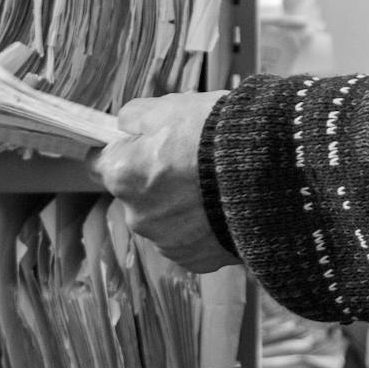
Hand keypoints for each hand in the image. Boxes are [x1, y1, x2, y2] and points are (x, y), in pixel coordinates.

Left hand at [89, 91, 239, 273]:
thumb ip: (136, 116)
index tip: (145, 145)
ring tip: (216, 184)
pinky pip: (192, 240)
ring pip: (165, 220)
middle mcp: (136, 215)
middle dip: (156, 180)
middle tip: (191, 161)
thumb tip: (125, 124)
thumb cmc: (214, 135)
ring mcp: (167, 243)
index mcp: (122, 175)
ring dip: (181, 206)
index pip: (101, 164)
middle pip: (136, 194)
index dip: (125, 151)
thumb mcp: (169, 106)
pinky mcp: (196, 261)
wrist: (267, 172)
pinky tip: (225, 206)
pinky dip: (203, 227)